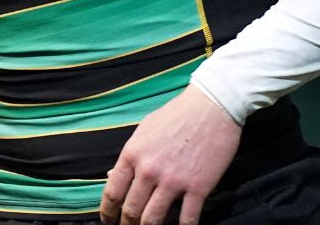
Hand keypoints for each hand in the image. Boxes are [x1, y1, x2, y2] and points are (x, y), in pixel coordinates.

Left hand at [99, 87, 241, 224]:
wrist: (212, 106)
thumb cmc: (177, 115)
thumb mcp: (145, 130)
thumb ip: (130, 156)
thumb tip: (112, 176)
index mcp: (132, 154)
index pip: (112, 192)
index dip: (107, 212)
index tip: (108, 221)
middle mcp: (149, 170)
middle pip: (131, 210)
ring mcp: (174, 180)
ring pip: (153, 220)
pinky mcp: (198, 187)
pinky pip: (187, 220)